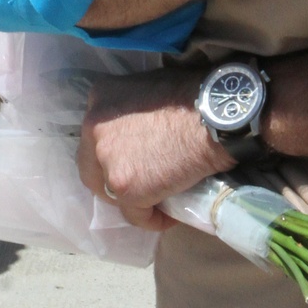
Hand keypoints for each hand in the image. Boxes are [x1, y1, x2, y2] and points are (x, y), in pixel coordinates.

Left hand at [78, 69, 233, 229]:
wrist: (214, 115)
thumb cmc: (192, 96)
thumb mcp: (149, 88)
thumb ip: (131, 112)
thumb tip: (138, 134)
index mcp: (100, 98)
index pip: (95, 138)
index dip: (114, 153)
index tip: (133, 161)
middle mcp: (93, 128)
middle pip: (93, 168)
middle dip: (114, 180)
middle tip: (142, 184)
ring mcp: (107, 158)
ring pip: (111, 194)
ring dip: (133, 200)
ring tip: (158, 200)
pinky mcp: (125, 187)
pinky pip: (135, 214)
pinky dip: (152, 218)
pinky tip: (169, 215)